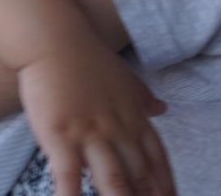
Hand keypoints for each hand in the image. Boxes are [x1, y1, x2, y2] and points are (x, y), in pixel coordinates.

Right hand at [18, 42, 173, 195]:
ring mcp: (90, 135)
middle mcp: (118, 131)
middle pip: (140, 178)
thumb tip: (164, 108)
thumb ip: (144, 99)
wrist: (53, 39)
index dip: (166, 186)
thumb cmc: (87, 57)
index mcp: (135, 118)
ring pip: (115, 182)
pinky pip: (68, 176)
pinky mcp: (60, 136)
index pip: (159, 161)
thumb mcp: (124, 77)